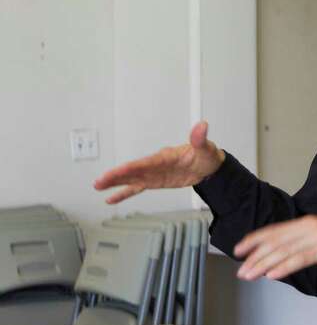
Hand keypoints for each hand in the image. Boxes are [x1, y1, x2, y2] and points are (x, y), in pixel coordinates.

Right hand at [93, 121, 224, 203]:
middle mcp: (156, 164)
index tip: (118, 171)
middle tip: (99, 181)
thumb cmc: (206, 155)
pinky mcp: (155, 182)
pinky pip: (137, 188)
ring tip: (98, 186)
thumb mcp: (206, 148)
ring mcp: (154, 173)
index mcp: (165, 156)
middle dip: (117, 176)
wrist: (209, 166)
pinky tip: (111, 199)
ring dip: (115, 183)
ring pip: (131, 179)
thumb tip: (202, 126)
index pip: (146, 163)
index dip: (132, 168)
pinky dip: (125, 193)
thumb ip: (200, 139)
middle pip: (134, 171)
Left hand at [234, 215, 316, 279]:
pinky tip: (272, 275)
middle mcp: (311, 226)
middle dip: (255, 256)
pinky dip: (284, 267)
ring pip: (285, 251)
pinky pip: (301, 259)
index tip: (239, 249)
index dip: (254, 240)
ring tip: (251, 274)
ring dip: (264, 264)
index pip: (275, 230)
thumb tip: (281, 256)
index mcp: (308, 222)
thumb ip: (304, 243)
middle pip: (276, 241)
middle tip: (241, 269)